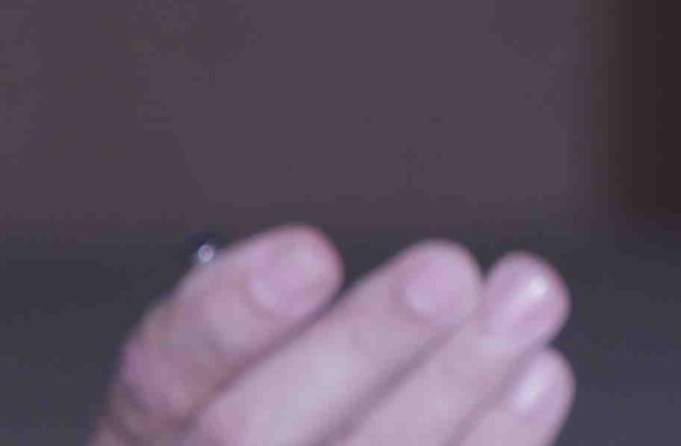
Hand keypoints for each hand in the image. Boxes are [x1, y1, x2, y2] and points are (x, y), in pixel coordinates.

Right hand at [91, 226, 574, 445]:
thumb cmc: (278, 431)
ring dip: (456, 384)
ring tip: (529, 297)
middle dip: (360, 348)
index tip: (313, 254)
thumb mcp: (230, 384)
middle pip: (249, 436)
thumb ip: (281, 333)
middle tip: (449, 270)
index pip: (158, 378)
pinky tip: (539, 377)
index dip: (229, 318)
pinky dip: (495, 441)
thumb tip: (418, 281)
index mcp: (141, 438)